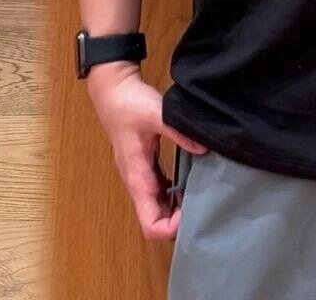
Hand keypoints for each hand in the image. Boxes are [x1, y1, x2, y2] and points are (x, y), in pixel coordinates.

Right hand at [86, 63, 208, 240]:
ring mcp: (140, 175)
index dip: (171, 228)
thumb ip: (179, 132)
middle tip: (202, 203)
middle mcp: (137, 182)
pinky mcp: (144, 165)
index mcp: (137, 178)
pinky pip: (159, 191)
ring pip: (157, 208)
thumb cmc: (129, 103)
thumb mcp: (157, 114)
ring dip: (176, 208)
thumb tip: (203, 149)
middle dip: (178, 221)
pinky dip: (173, 193)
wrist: (112, 88)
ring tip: (199, 193)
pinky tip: (189, 180)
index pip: (150, 224)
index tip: (191, 210)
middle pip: (155, 221)